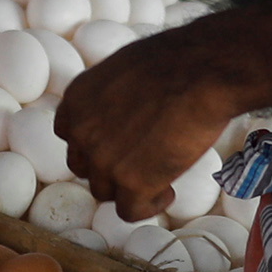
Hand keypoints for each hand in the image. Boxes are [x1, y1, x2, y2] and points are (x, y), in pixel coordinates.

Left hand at [56, 23, 249, 219]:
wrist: (202, 71)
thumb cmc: (176, 61)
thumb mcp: (125, 69)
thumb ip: (111, 97)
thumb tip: (124, 111)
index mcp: (77, 99)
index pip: (70, 135)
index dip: (95, 142)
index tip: (119, 142)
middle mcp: (81, 131)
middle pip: (85, 167)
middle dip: (110, 166)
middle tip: (142, 160)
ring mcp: (103, 160)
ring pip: (105, 191)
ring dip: (129, 187)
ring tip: (160, 175)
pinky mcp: (132, 182)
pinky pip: (130, 211)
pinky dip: (149, 205)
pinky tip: (168, 190)